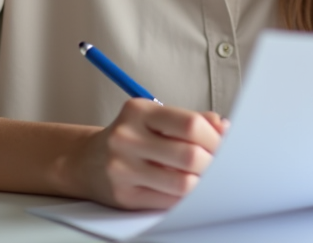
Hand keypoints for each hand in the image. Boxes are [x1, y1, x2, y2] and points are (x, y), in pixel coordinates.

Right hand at [78, 98, 228, 209]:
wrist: (86, 161)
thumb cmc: (132, 136)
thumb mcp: (156, 118)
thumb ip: (191, 120)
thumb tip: (225, 128)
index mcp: (139, 111)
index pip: (190, 124)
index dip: (215, 138)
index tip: (225, 144)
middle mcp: (127, 138)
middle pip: (189, 157)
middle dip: (213, 163)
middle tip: (220, 165)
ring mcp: (123, 169)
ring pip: (182, 184)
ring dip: (202, 183)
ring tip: (205, 177)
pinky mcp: (124, 196)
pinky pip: (169, 202)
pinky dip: (185, 198)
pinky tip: (187, 189)